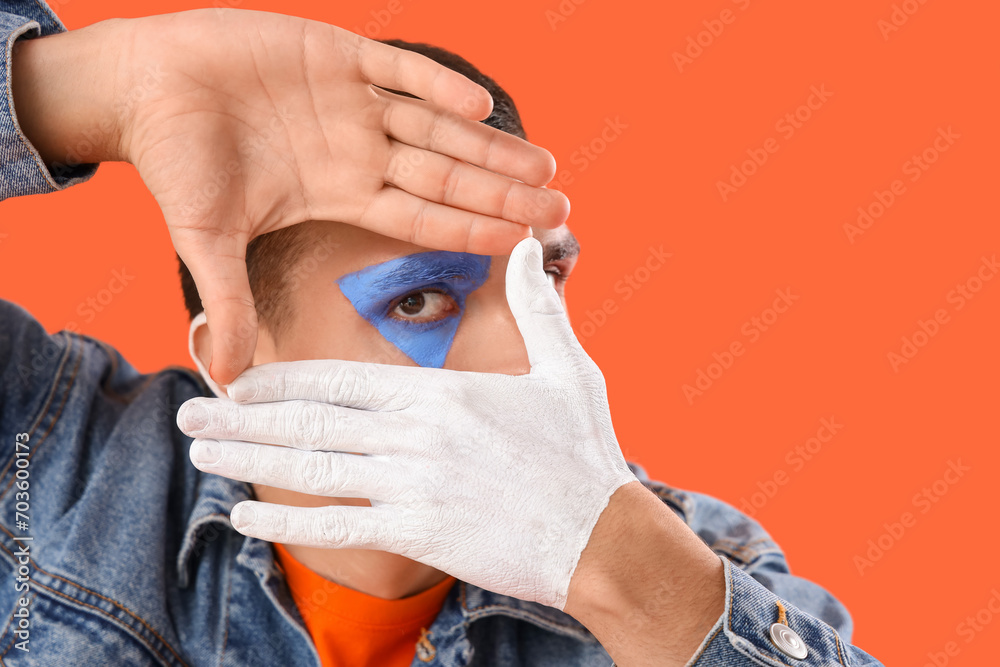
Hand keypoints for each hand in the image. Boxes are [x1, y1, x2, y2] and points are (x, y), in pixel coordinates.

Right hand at [11, 10, 568, 383]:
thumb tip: (227, 382)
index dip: (470, 231)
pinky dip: (436, 85)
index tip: (522, 244)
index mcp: (344, 194)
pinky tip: (478, 108)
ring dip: (488, 146)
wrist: (144, 89)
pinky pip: (399, 69)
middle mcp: (360, 151)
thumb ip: (227, 305)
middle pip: (447, 176)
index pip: (421, 219)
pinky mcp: (338, 53)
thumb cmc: (176, 164)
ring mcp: (355, 103)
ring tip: (542, 167)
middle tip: (560, 210)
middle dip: (501, 193)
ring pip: (438, 127)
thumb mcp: (207, 241)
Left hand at [176, 237, 637, 609]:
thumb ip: (538, 305)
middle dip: (242, 417)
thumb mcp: (567, 367)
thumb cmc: (583, 450)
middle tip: (188, 411)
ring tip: (200, 451)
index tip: (237, 375)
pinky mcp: (418, 534)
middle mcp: (415, 437)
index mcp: (441, 394)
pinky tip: (242, 517)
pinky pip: (337, 526)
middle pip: (310, 422)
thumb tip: (532, 244)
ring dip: (248, 460)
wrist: (602, 535)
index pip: (342, 378)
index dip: (281, 378)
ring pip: (310, 470)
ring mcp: (412, 487)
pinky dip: (285, 524)